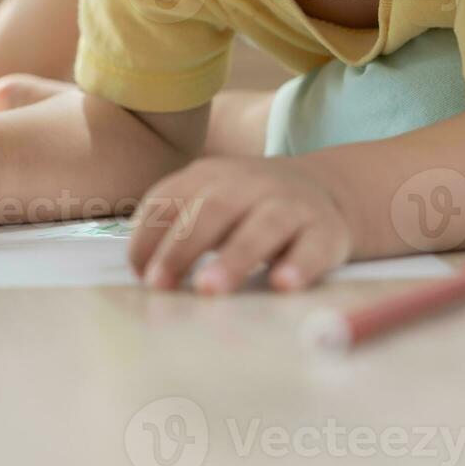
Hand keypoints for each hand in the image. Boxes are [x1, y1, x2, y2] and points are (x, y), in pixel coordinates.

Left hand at [129, 156, 352, 293]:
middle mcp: (248, 184)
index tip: (139, 275)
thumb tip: (143, 273)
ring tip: (209, 288)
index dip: (148, 237)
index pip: (168, 200)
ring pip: (262, 227)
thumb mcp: (208, 201)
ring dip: (234, 258)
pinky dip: (298, 265)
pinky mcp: (325, 230)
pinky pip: (313, 247)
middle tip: (161, 285)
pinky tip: (282, 284)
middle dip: (181, 248)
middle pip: (211, 210)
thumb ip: (176, 226)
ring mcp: (289, 204)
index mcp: (208, 176)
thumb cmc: (246, 208)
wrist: (323, 188)